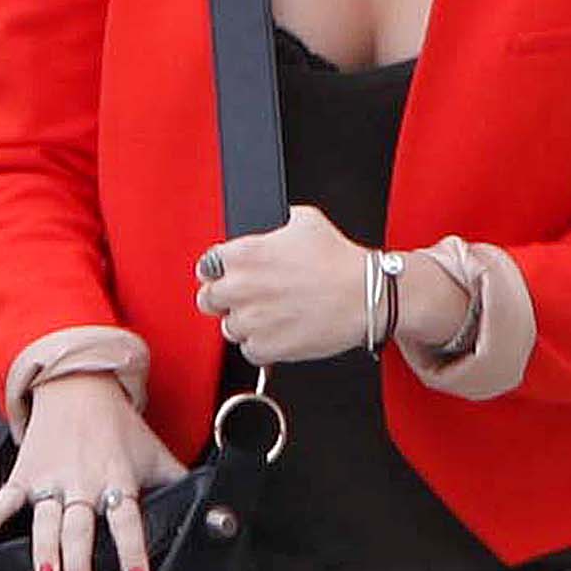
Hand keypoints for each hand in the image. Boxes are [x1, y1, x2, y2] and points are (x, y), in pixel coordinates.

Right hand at [0, 368, 182, 570]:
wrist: (79, 384)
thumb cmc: (120, 425)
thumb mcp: (155, 453)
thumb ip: (179, 484)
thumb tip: (211, 510)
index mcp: (118, 478)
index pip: (127, 519)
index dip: (132, 548)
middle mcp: (84, 482)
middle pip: (81, 528)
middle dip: (79, 561)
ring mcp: (53, 478)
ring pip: (46, 519)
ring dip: (43, 548)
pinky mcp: (27, 473)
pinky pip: (8, 497)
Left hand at [193, 206, 376, 365]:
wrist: (365, 296)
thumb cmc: (340, 261)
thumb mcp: (305, 220)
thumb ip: (277, 224)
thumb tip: (273, 229)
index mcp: (244, 254)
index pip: (206, 266)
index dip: (219, 272)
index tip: (228, 277)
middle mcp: (241, 287)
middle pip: (207, 299)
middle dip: (224, 299)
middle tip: (246, 299)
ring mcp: (251, 319)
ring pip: (228, 328)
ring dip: (245, 323)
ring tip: (272, 315)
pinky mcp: (265, 346)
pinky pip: (249, 350)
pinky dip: (261, 345)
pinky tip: (280, 331)